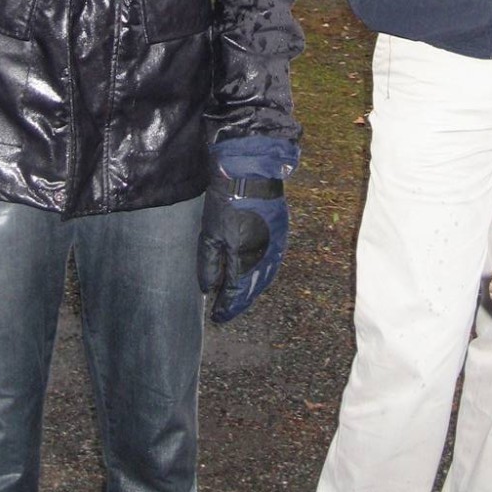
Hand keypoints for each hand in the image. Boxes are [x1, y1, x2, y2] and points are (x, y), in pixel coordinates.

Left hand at [197, 135, 298, 322]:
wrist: (252, 174)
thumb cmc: (226, 202)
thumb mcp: (210, 233)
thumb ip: (209, 264)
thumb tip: (209, 289)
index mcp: (244, 258)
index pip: (235, 294)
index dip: (226, 307)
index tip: (217, 317)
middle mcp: (264, 257)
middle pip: (252, 290)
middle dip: (240, 303)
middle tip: (228, 311)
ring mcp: (277, 246)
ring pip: (266, 279)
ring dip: (254, 292)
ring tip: (241, 299)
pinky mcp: (283, 235)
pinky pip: (274, 265)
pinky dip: (265, 277)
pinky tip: (257, 279)